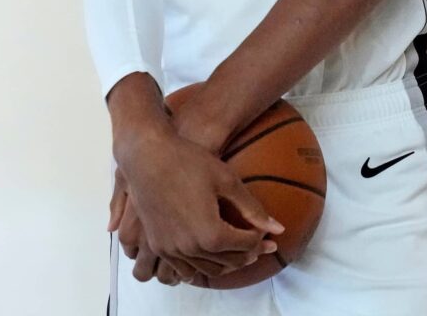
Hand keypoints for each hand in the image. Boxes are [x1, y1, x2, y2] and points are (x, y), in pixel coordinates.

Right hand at [111, 127, 284, 284]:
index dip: (259, 239)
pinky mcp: (158, 245)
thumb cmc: (188, 161)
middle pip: (228, 262)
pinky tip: (210, 253)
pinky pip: (183, 268)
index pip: (245, 246)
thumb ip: (252, 209)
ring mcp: (171, 250)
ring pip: (206, 270)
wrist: (147, 155)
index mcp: (211, 233)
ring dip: (226, 264)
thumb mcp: (226, 180)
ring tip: (237, 250)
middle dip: (247, 255)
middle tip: (258, 244)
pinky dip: (201, 266)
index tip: (265, 231)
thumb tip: (278, 229)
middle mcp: (190, 248)